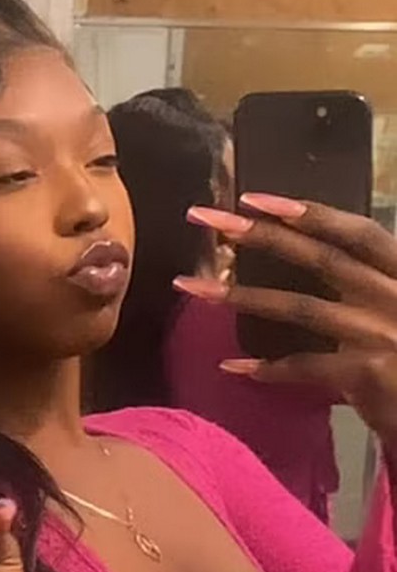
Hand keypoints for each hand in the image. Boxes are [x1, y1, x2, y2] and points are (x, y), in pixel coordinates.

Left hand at [178, 196, 396, 452]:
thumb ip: (365, 288)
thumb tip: (310, 260)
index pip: (356, 231)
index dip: (309, 211)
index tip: (254, 198)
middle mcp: (395, 294)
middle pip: (319, 258)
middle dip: (258, 235)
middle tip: (205, 221)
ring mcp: (381, 333)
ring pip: (301, 307)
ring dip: (242, 296)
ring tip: (194, 288)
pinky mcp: (369, 373)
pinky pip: (306, 366)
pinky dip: (268, 368)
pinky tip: (231, 367)